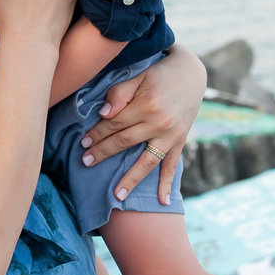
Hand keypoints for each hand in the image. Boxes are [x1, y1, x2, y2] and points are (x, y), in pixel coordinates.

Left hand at [81, 44, 205, 205]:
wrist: (192, 74)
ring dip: (130, 178)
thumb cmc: (159, 74)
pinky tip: (162, 201)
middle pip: (125, 141)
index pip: (115, 123)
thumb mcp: (138, 76)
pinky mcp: (180, 141)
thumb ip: (119, 93)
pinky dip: (167, 184)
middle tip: (86, 162)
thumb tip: (104, 114)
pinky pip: (172, 165)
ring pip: (147, 161)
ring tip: (116, 195)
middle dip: (103, 152)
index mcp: (146, 104)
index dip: (97, 132)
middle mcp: (159, 122)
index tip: (82, 142)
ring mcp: (171, 135)